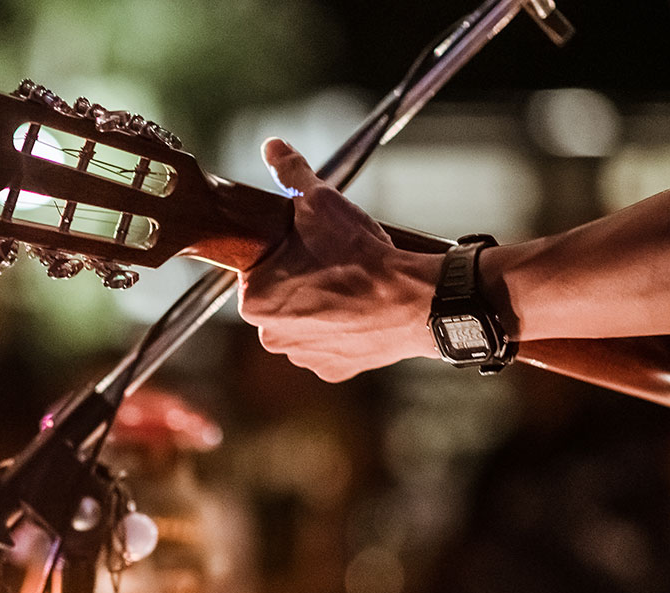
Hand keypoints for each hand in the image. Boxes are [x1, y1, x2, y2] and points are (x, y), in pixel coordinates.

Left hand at [237, 139, 440, 380]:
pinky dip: (342, 329)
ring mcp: (303, 357)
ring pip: (304, 323)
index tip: (307, 248)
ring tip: (348, 286)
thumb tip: (273, 146)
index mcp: (254, 302)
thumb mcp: (320, 203)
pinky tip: (359, 312)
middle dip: (300, 282)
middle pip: (279, 299)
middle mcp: (271, 337)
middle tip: (331, 264)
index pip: (257, 273)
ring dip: (320, 307)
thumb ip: (291, 173)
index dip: (283, 255)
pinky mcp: (334, 369)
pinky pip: (330, 344)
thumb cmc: (362, 256)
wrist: (415, 301)